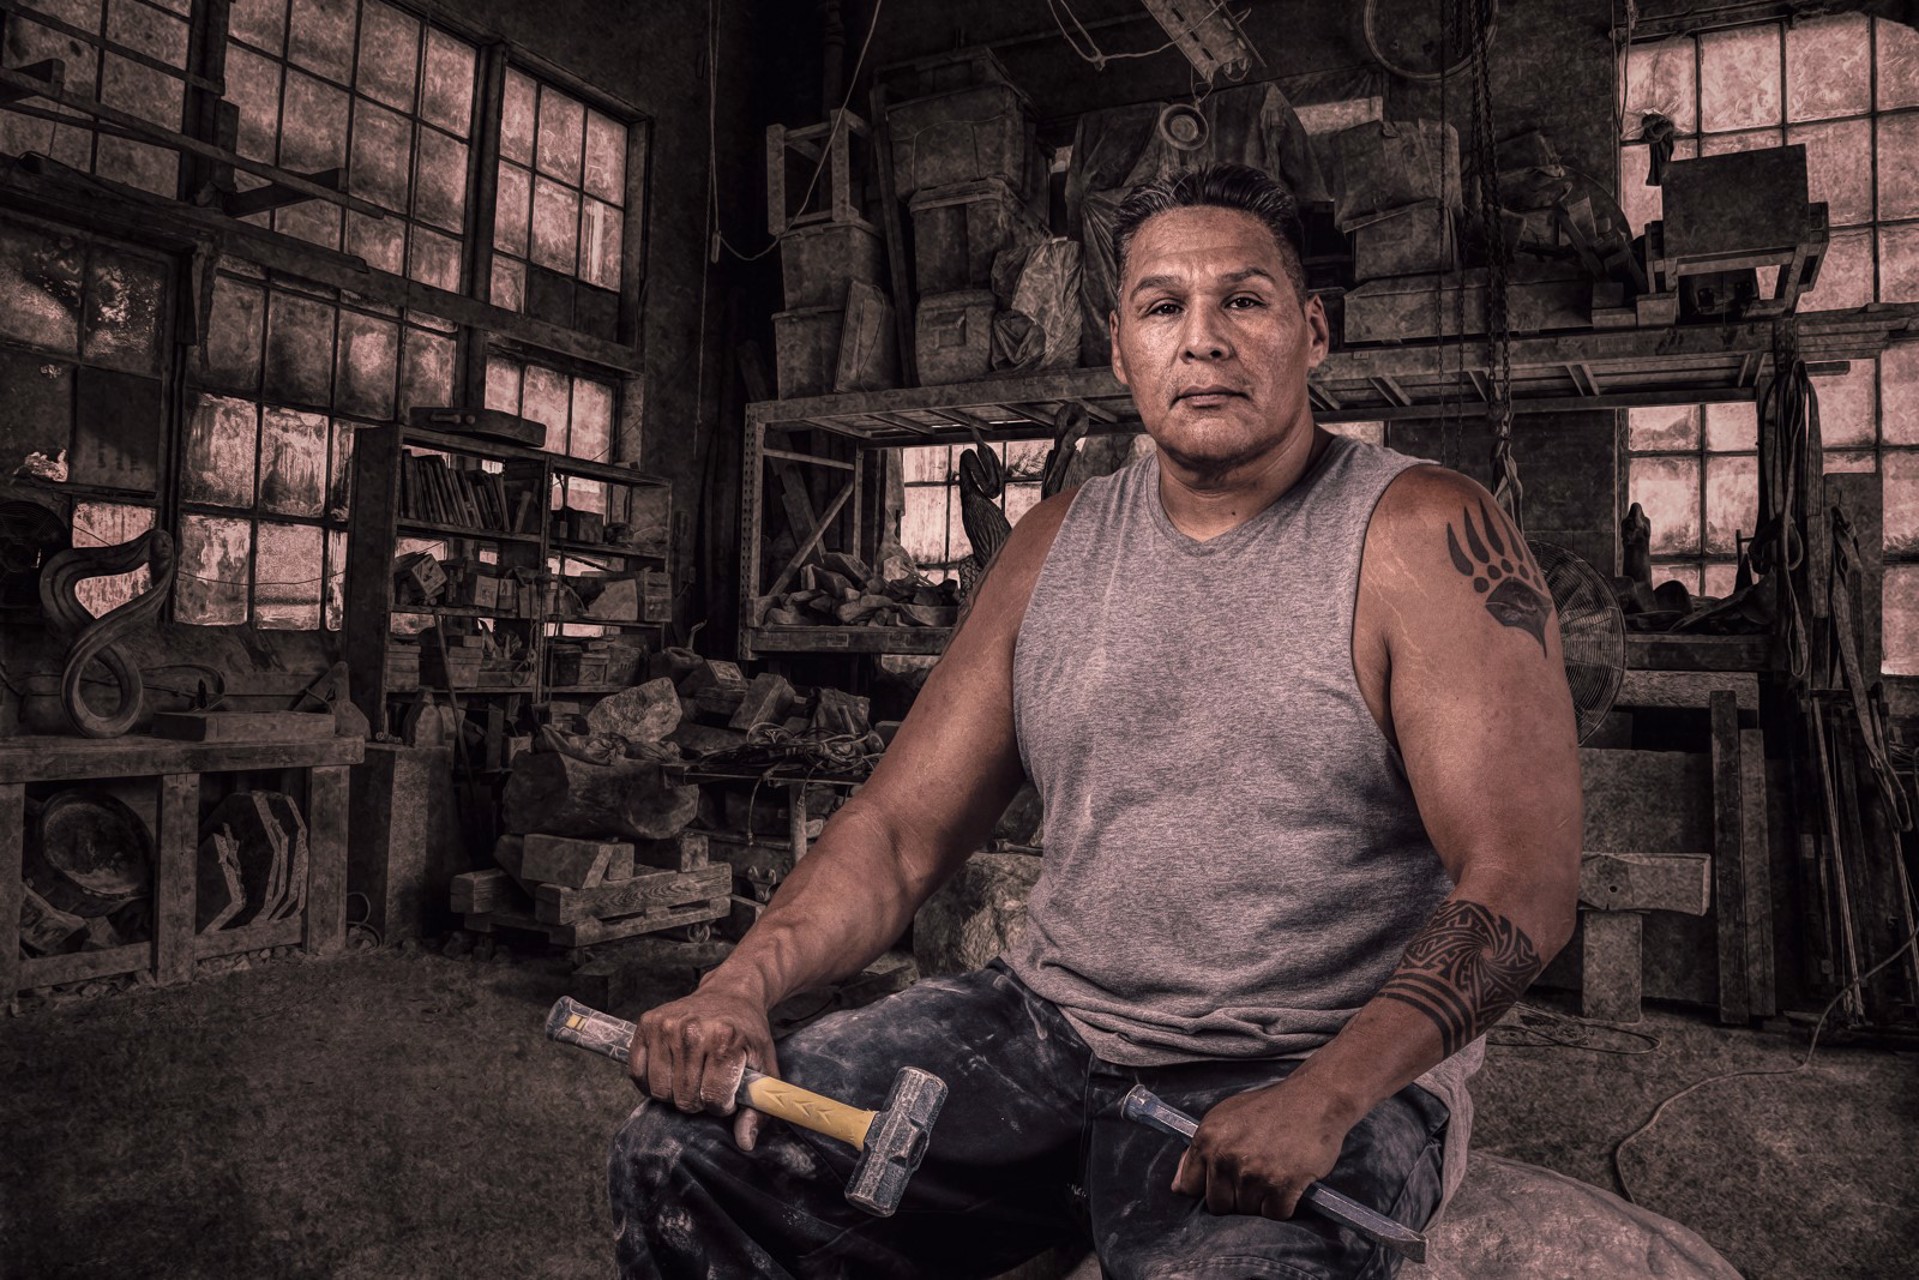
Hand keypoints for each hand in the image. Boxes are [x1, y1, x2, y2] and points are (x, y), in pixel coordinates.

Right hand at [628, 977, 779, 1151]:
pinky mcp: (647, 1023)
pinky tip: (670, 1073)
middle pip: (684, 1099)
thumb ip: (758, 1108)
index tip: (727, 1094)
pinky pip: (637, 1073)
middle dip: (698, 1101)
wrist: (731, 993)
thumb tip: (745, 1143)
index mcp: (725, 1039)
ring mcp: (667, 1025)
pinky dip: (651, 1082)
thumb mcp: (764, 1066)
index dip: (722, 1105)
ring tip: (691, 1078)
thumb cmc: (747, 1033)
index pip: (713, 1099)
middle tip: (708, 1084)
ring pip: (660, 1091)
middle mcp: (693, 1030)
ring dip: (675, 1093)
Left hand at [1170, 1073, 1357, 1219]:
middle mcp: (1226, 1156)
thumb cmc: (1271, 1108)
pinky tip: (1288, 1183)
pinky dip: (1283, 1206)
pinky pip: (1275, 1215)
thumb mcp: (1225, 1117)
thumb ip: (1199, 1150)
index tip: (1222, 1184)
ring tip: (1274, 1172)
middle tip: (1255, 1177)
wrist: (1315, 1099)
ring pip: (1248, 1212)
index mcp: (1207, 1138)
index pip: (1189, 1187)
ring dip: (1261, 1200)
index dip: (1207, 1188)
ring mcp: (1253, 1172)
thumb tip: (1178, 1186)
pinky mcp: (1282, 1185)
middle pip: (1219, 1205)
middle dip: (1235, 1198)